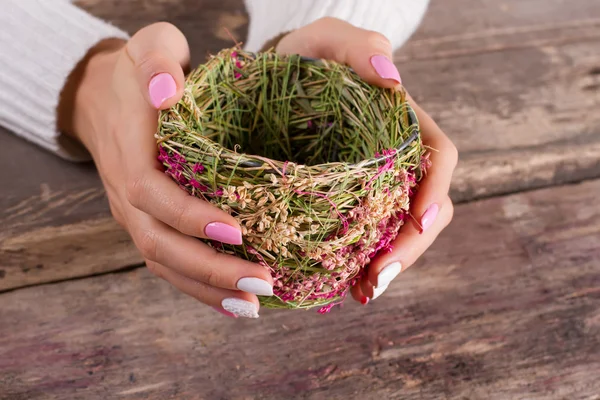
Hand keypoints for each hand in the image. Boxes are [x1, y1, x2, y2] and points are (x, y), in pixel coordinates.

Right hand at [63, 23, 272, 317]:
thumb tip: (167, 90)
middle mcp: (125, 192)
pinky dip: (197, 287)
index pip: (151, 193)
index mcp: (128, 150)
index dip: (189, 216)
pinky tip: (232, 302)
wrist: (106, 96)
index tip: (238, 231)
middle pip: (159, 243)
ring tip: (252, 304)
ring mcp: (134, 214)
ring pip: (163, 263)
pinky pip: (167, 264)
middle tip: (261, 281)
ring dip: (206, 288)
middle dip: (209, 268)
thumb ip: (157, 60)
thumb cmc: (140, 71)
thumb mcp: (148, 46)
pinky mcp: (147, 224)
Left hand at [277, 18, 457, 302]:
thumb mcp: (325, 40)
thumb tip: (393, 79)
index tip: (416, 223)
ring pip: (400, 231)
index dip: (436, 191)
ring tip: (364, 292)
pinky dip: (363, 266)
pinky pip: (367, 239)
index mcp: (402, 123)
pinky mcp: (349, 204)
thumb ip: (358, 45)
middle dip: (410, 248)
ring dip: (391, 266)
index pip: (437, 157)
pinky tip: (348, 288)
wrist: (270, 84)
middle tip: (379, 280)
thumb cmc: (302, 59)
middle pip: (426, 207)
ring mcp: (375, 184)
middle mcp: (396, 158)